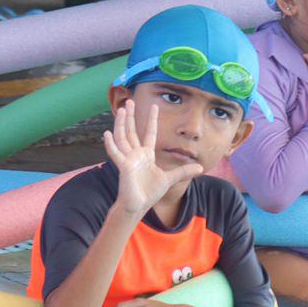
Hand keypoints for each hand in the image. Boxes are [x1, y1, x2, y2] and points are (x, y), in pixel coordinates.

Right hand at [103, 99, 198, 216]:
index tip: (155, 106)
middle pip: (132, 131)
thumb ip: (183, 172)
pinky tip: (107, 133)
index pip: (149, 133)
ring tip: (120, 110)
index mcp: (146, 155)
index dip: (152, 119)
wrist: (139, 205)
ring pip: (122, 137)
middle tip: (129, 101)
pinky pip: (116, 153)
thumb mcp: (170, 179)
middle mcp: (136, 154)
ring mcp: (128, 159)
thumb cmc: (150, 192)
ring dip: (121, 124)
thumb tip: (200, 168)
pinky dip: (110, 144)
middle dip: (130, 116)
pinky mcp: (123, 166)